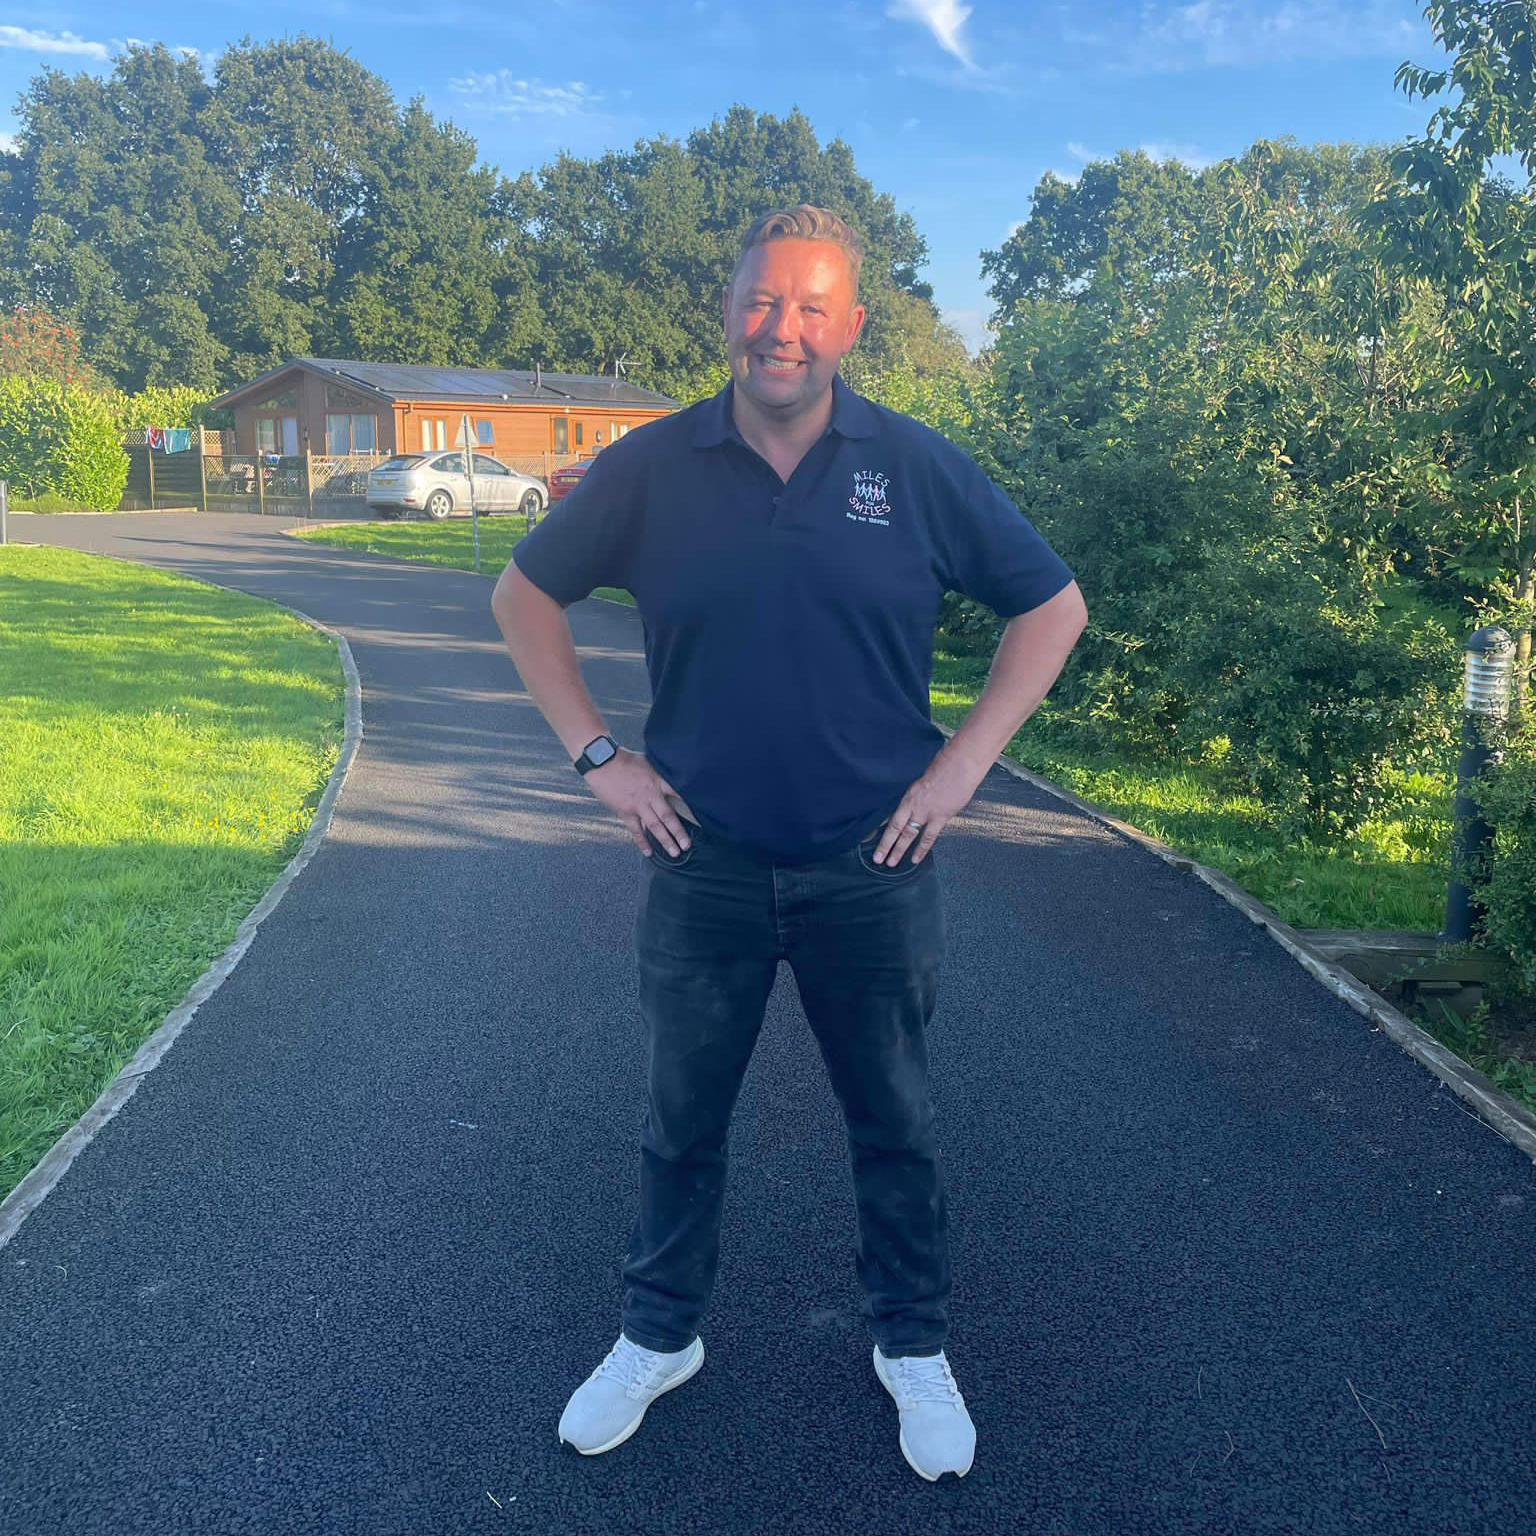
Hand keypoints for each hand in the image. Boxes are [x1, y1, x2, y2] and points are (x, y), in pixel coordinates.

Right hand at [581, 747, 691, 857]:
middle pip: (668, 816)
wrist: (603, 762)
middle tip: (687, 845)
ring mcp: (638, 805)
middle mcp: (650, 795)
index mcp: (658, 781)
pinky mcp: (625, 812)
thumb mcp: (648, 761)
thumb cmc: (625, 759)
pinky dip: (642, 842)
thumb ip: (660, 772)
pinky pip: (636, 830)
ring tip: (675, 853)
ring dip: (665, 840)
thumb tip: (674, 775)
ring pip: (654, 826)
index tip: (702, 815)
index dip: (691, 804)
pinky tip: (648, 852)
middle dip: (679, 832)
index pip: (678, 793)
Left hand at [872, 750, 987, 866]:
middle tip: (877, 859)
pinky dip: (921, 850)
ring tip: (891, 863)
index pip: (891, 817)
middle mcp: (913, 806)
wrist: (959, 767)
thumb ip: (918, 798)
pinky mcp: (940, 817)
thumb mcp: (924, 783)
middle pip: (895, 828)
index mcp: (908, 797)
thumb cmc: (943, 769)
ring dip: (899, 850)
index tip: (873, 840)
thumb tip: (915, 808)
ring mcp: (926, 813)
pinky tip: (915, 860)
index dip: (882, 830)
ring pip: (908, 835)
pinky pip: (928, 837)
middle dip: (885, 845)